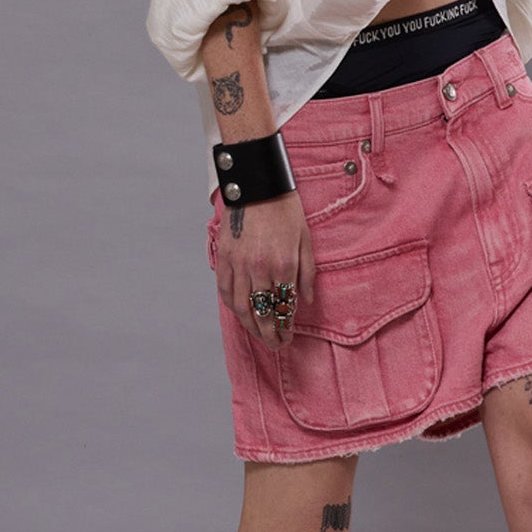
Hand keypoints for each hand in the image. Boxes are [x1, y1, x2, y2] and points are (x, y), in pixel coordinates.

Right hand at [216, 190, 315, 349]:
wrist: (258, 186)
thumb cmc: (286, 211)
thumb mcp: (306, 240)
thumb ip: (307, 274)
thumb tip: (305, 302)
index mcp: (284, 265)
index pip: (284, 307)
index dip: (285, 327)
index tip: (288, 337)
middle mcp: (260, 269)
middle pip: (262, 314)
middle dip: (269, 335)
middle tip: (275, 345)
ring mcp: (239, 265)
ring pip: (242, 307)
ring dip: (250, 326)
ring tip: (259, 334)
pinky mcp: (224, 258)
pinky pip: (225, 291)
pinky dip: (232, 306)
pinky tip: (240, 313)